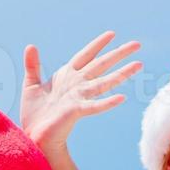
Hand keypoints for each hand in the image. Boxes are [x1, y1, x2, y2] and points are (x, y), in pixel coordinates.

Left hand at [19, 32, 141, 155]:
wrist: (33, 136)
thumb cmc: (34, 113)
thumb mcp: (31, 85)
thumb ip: (33, 65)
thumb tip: (31, 45)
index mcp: (67, 76)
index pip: (86, 56)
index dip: (98, 44)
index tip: (112, 33)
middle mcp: (77, 84)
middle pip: (101, 65)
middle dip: (118, 54)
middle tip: (137, 44)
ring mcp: (79, 97)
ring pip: (104, 82)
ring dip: (121, 73)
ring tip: (139, 64)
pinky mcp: (76, 111)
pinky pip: (94, 106)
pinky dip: (107, 102)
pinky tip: (121, 98)